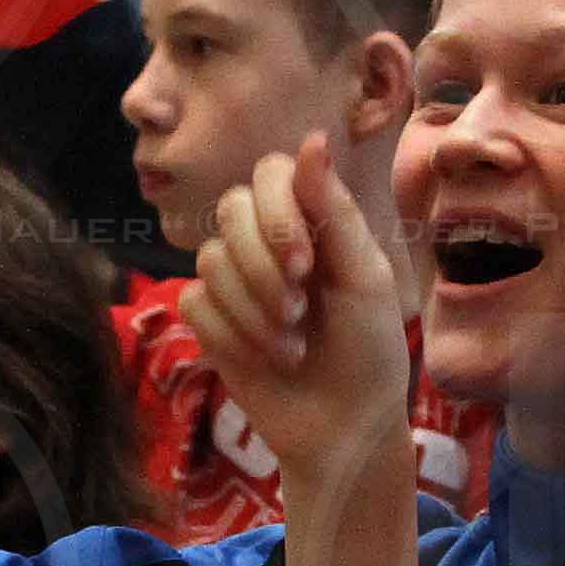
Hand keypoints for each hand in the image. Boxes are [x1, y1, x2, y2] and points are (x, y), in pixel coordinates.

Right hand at [181, 137, 413, 506]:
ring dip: (254, 310)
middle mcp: (267, 242)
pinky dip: (234, 335)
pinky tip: (268, 359)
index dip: (276, 211)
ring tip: (293, 344)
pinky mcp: (210, 321)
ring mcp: (234, 281)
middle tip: (299, 309)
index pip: (269, 173)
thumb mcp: (364, 278)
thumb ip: (334, 210)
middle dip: (262, 265)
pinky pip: (195, 303)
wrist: (346, 427)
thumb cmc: (369, 350)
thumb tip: (311, 138)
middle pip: (230, 209)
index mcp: (311, 221)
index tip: (304, 261)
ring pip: (209, 260)